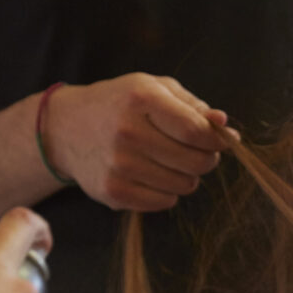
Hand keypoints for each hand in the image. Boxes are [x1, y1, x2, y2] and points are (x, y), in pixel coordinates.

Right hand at [43, 73, 233, 211]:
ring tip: (167, 161)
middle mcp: (127, 132)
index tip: (221, 141)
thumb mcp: (154, 89)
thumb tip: (225, 127)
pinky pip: (164, 202)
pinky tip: (151, 175)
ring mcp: (118, 165)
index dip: (217, 141)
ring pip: (184, 185)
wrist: (67, 128)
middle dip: (206, 159)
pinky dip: (167, 192)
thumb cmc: (121, 105)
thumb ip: (193, 106)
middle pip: (196, 162)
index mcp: (141, 98)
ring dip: (186, 176)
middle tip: (195, 151)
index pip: (196, 131)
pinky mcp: (113, 192)